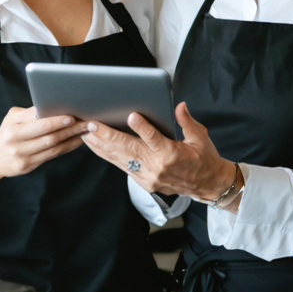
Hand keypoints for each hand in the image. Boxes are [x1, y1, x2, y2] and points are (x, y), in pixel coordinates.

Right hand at [0, 106, 89, 178]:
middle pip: (48, 135)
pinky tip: (76, 141)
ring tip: (85, 130)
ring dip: (71, 138)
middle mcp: (16, 142)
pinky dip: (66, 148)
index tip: (71, 115)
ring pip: (52, 146)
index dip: (56, 119)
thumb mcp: (11, 119)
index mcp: (12, 127)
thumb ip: (29, 113)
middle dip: (69, 128)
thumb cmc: (6, 133)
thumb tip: (52, 105)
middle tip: (85, 122)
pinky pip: (52, 156)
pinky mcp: (28, 166)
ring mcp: (22, 156)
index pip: (38, 122)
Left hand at [80, 101, 236, 202]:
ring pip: (120, 159)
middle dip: (107, 136)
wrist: (206, 185)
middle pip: (128, 149)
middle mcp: (157, 167)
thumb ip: (187, 121)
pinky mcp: (143, 182)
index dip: (142, 127)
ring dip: (101, 146)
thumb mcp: (200, 137)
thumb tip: (179, 106)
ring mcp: (148, 177)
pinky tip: (95, 147)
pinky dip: (107, 156)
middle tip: (91, 125)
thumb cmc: (204, 158)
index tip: (131, 116)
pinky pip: (121, 166)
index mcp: (172, 154)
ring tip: (86, 134)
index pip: (154, 138)